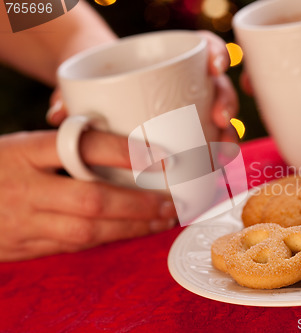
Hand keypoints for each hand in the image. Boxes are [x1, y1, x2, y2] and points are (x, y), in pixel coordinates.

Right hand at [0, 130, 175, 261]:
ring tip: (161, 220)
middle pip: (92, 198)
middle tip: (171, 201)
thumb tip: (121, 140)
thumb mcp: (23, 144)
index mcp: (25, 151)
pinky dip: (108, 240)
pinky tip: (132, 233)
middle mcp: (26, 187)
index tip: (160, 156)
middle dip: (138, 204)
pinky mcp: (27, 245)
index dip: (125, 151)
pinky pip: (74, 246)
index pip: (83, 147)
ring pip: (88, 230)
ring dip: (131, 227)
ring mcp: (25, 221)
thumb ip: (63, 144)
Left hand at [47, 31, 238, 141]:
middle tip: (220, 119)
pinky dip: (217, 153)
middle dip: (226, 101)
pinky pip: (211, 140)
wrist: (94, 93)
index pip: (204, 47)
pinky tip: (216, 168)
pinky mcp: (189, 132)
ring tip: (223, 152)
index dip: (216, 54)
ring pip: (221, 116)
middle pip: (218, 86)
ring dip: (229, 133)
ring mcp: (191, 108)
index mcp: (170, 59)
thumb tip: (60, 114)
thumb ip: (71, 94)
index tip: (215, 67)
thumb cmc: (93, 83)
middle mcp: (187, 82)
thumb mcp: (84, 83)